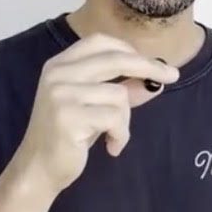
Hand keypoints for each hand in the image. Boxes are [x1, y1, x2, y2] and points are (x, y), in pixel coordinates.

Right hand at [13, 33, 178, 195]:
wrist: (38, 170)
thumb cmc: (69, 136)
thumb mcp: (97, 106)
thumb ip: (123, 90)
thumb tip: (156, 79)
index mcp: (60, 64)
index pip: (100, 42)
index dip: (129, 49)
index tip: (153, 62)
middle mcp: (58, 73)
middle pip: (115, 59)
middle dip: (148, 67)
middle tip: (173, 76)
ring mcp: (61, 94)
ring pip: (119, 95)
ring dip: (125, 121)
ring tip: (115, 136)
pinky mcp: (68, 116)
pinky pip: (114, 118)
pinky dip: (121, 135)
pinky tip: (111, 147)